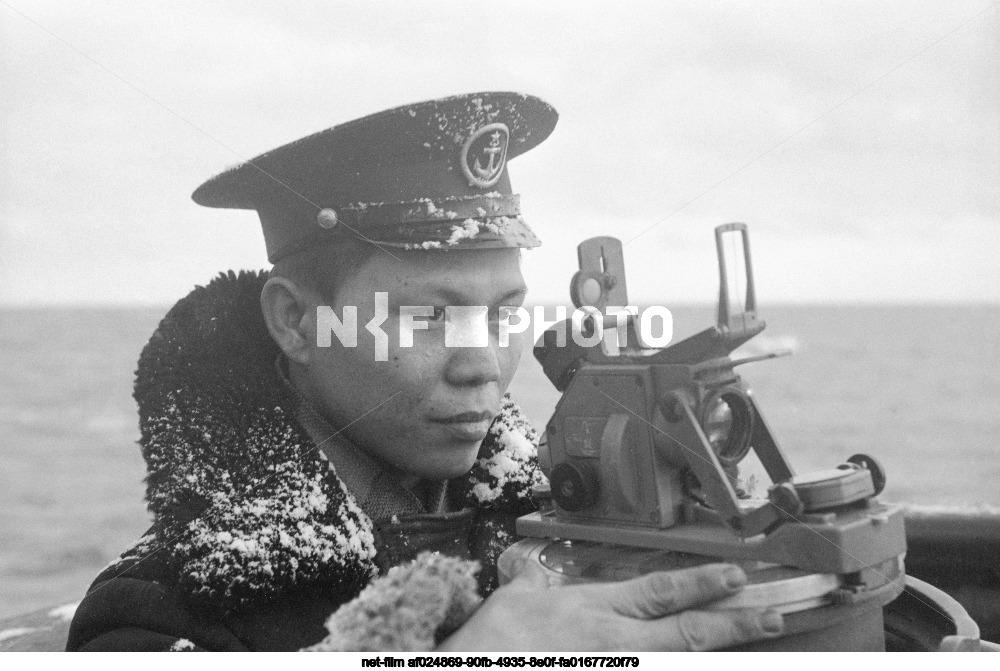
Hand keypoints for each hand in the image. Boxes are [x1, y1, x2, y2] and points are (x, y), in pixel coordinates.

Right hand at [438, 560, 783, 650]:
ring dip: (713, 655)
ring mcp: (615, 670)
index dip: (701, 584)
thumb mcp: (511, 599)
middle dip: (732, 624)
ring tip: (750, 649)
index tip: (734, 577)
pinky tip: (697, 664)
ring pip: (678, 664)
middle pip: (686, 633)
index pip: (659, 592)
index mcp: (594, 610)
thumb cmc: (493, 644)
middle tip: (770, 617)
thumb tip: (533, 567)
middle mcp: (614, 644)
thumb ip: (532, 581)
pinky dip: (681, 668)